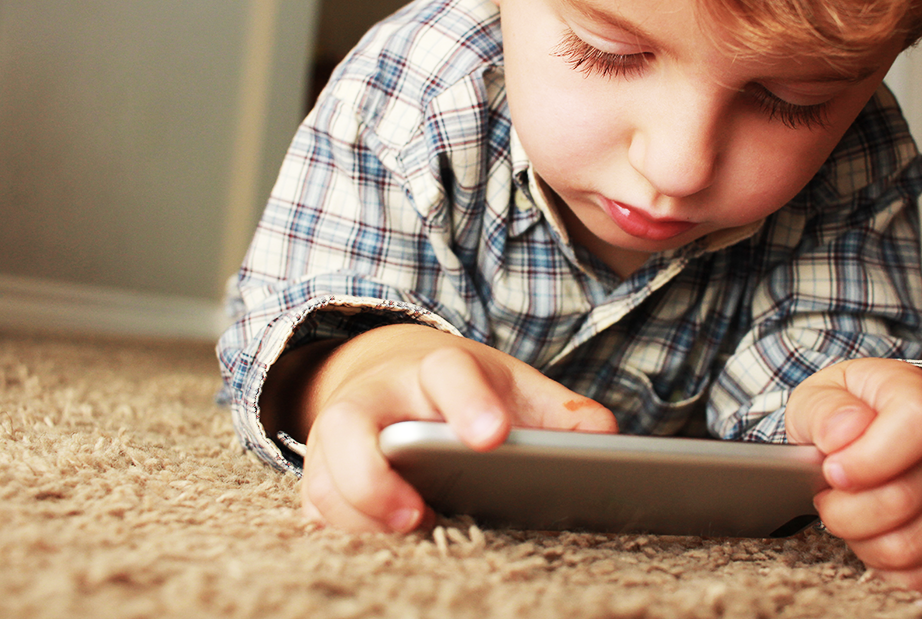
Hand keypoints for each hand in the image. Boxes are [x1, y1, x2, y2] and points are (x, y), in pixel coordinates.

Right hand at [275, 325, 616, 532]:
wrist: (395, 376)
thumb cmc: (466, 392)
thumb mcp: (512, 388)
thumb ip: (556, 413)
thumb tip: (607, 438)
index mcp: (435, 370)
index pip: (446, 372)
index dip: (467, 403)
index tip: (491, 438)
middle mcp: (376, 398)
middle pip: (348, 424)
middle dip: (374, 475)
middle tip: (417, 515)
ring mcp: (338, 437)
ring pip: (322, 475)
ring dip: (356, 514)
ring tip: (407, 539)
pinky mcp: (321, 474)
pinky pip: (314, 507)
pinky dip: (342, 532)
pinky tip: (379, 550)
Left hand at [785, 358, 921, 591]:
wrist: (882, 425)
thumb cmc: (848, 410)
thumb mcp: (822, 392)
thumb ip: (824, 410)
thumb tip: (840, 437)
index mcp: (921, 397)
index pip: (916, 426)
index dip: (867, 459)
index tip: (832, 470)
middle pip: (901, 501)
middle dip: (843, 509)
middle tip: (827, 494)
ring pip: (909, 547)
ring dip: (859, 539)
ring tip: (846, 513)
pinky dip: (883, 565)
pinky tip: (868, 536)